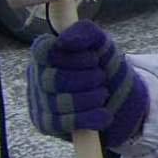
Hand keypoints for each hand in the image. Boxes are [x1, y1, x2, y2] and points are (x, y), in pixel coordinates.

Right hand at [26, 20, 147, 147]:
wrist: (122, 99)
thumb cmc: (104, 67)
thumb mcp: (101, 44)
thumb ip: (85, 32)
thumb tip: (62, 41)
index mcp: (45, 54)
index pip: (43, 51)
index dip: (73, 56)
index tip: (93, 59)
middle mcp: (36, 77)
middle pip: (54, 80)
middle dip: (88, 78)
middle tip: (101, 77)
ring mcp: (38, 102)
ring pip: (61, 103)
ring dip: (92, 98)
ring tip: (102, 94)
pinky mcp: (46, 125)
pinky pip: (64, 123)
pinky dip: (91, 117)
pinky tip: (103, 114)